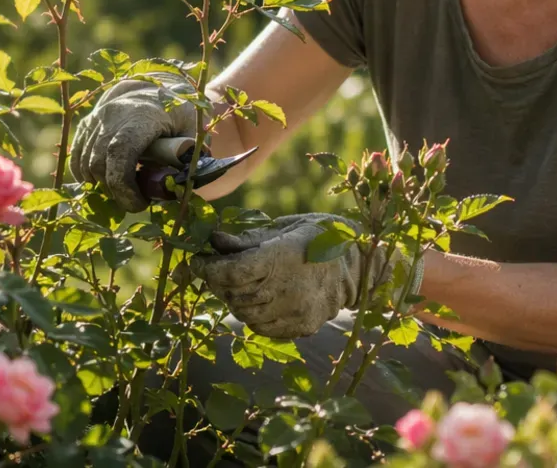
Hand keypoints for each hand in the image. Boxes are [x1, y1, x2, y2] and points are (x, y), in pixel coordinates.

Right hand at [72, 73, 198, 211]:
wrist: (156, 90)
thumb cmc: (178, 116)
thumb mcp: (193, 132)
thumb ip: (188, 158)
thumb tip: (179, 187)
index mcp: (143, 114)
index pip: (120, 151)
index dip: (124, 184)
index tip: (140, 203)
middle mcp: (114, 113)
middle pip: (99, 162)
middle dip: (115, 190)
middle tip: (135, 201)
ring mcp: (97, 118)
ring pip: (85, 163)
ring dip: (102, 185)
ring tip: (125, 189)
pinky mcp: (86, 125)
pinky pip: (76, 157)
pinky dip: (86, 176)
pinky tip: (104, 182)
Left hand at [189, 213, 423, 338]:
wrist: (361, 265)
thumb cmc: (319, 237)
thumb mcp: (285, 228)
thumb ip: (248, 238)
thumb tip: (214, 241)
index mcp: (282, 257)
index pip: (231, 271)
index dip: (207, 269)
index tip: (196, 262)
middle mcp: (288, 288)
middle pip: (233, 294)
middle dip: (216, 282)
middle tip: (213, 270)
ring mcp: (295, 312)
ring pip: (245, 314)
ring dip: (234, 299)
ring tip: (240, 283)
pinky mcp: (302, 327)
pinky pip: (263, 327)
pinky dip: (253, 314)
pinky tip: (260, 298)